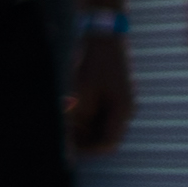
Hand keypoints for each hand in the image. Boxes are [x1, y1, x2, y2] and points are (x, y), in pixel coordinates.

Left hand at [65, 26, 132, 154]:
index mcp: (123, 111)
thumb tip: (67, 145)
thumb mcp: (80, 95)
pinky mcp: (112, 95)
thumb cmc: (93, 64)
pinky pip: (98, 114)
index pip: (107, 145)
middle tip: (62, 129)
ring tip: (66, 113)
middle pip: (103, 137)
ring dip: (81, 127)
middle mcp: (125, 110)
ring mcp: (120, 102)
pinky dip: (83, 115)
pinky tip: (70, 106)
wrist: (102, 35)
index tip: (66, 146)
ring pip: (99, 127)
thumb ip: (75, 122)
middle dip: (81, 138)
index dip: (86, 151)